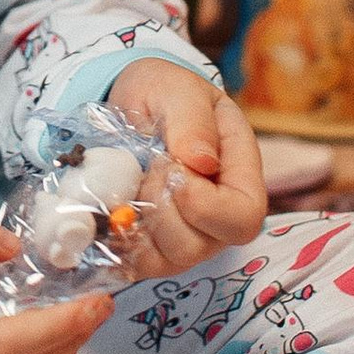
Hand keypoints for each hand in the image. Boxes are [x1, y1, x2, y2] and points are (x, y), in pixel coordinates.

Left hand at [105, 58, 266, 278]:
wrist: (131, 104)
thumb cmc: (165, 94)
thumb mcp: (179, 90)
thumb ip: (192, 120)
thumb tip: (201, 162)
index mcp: (240, 178)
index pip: (242, 218)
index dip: (206, 206)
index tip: (173, 170)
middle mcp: (217, 218)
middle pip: (199, 246)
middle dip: (162, 208)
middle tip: (147, 168)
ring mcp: (184, 238)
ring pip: (165, 260)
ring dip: (138, 220)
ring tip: (132, 180)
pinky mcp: (150, 249)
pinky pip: (134, 264)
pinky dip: (116, 237)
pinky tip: (110, 204)